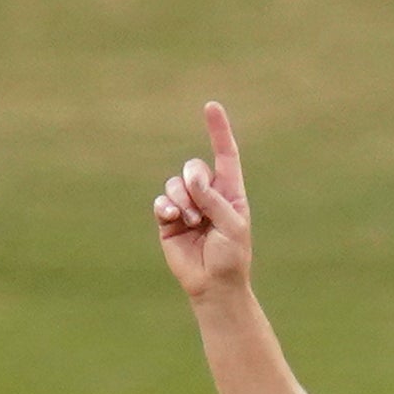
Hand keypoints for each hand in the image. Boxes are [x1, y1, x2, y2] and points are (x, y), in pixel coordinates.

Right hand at [154, 101, 251, 300]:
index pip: (225, 155)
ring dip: (182, 201)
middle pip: (193, 167)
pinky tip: (173, 218)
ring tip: (192, 223)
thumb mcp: (231, 225)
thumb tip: (192, 178)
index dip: (218, 131)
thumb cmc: (231, 257)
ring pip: (175, 184)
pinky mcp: (169, 220)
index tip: (211, 106)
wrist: (214, 286)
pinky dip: (166, 207)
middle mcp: (207, 195)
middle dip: (194, 182)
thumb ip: (213, 199)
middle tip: (200, 211)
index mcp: (229, 193)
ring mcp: (187, 207)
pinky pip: (162, 201)